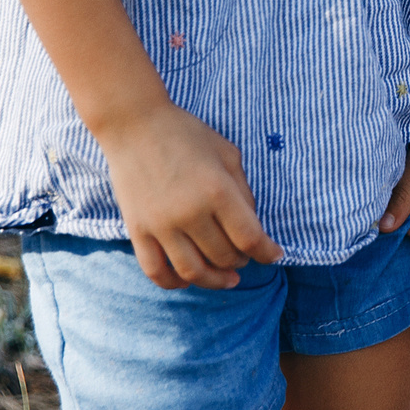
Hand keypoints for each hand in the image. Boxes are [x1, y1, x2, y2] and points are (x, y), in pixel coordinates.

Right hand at [99, 100, 282, 289]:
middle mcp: (190, 212)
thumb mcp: (227, 154)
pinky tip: (188, 280)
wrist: (134, 125)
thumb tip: (252, 226)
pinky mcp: (137, 231)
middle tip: (246, 256)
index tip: (275, 256)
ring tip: (226, 277)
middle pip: (224, 256)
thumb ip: (243, 191)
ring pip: (193, 272)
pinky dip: (174, 283)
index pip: (250, 238)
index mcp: (217, 190)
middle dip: (242, 261)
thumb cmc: (186, 135)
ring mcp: (161, 225)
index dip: (267, 252)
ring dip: (214, 280)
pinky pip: (156, 271)